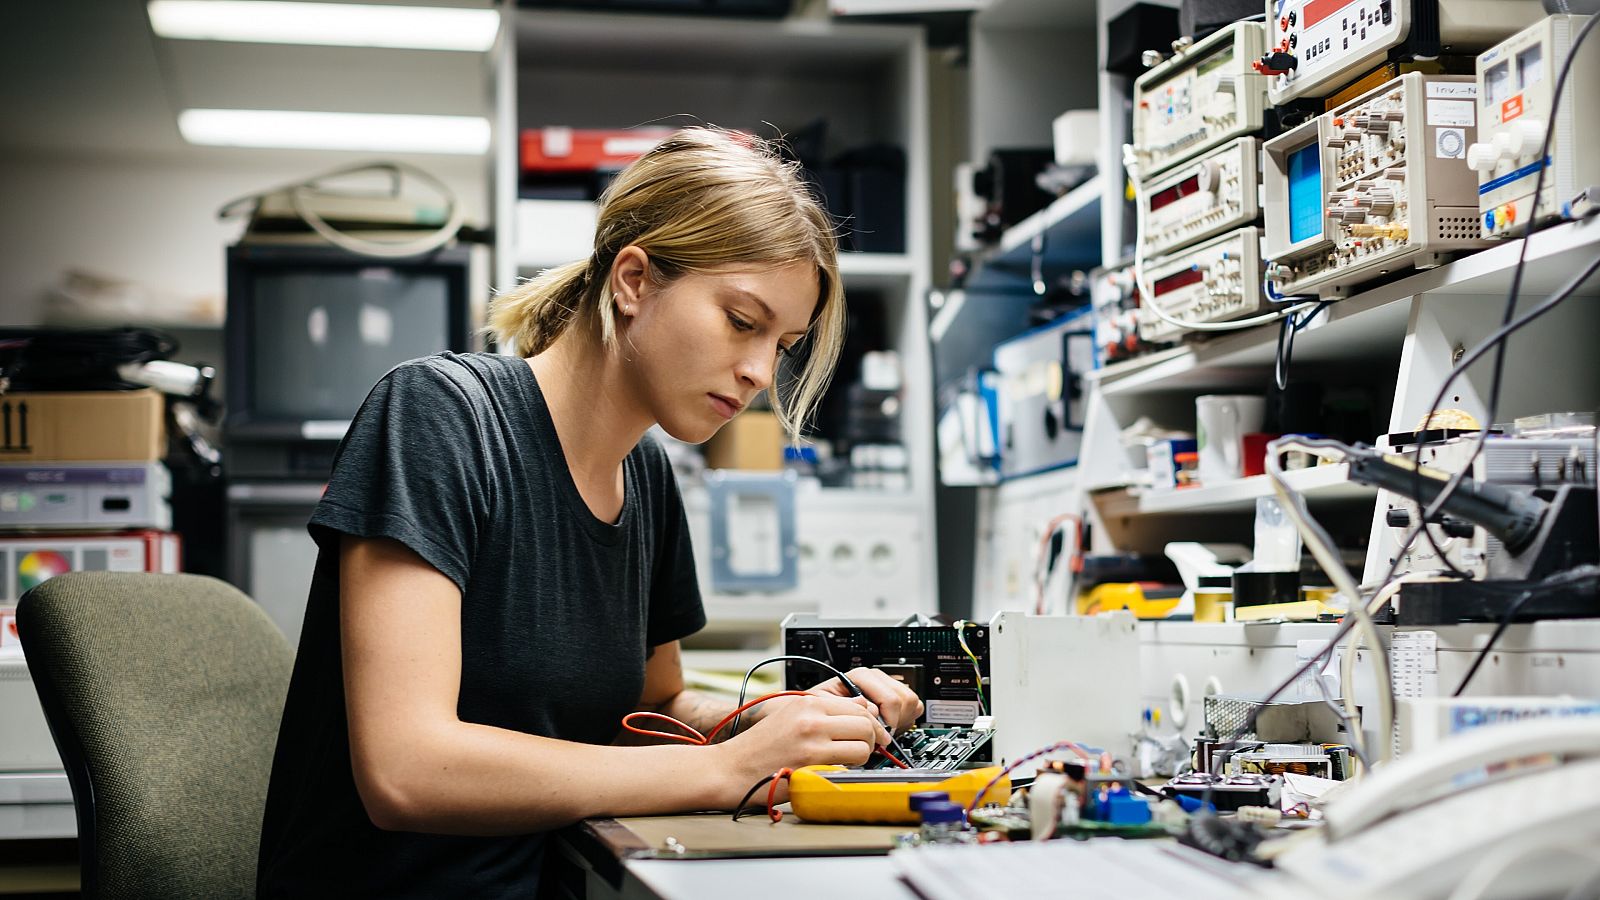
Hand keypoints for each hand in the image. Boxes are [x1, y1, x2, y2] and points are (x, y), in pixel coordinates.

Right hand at [716, 693, 889, 804]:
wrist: (729, 769)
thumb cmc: (758, 747)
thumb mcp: (790, 716)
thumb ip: (825, 712)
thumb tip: (862, 708)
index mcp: (808, 702)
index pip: (859, 706)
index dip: (869, 723)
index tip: (868, 735)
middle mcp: (812, 718)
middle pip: (866, 724)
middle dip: (870, 739)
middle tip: (862, 750)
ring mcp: (812, 742)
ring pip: (863, 746)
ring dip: (861, 757)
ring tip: (846, 762)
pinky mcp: (812, 766)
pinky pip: (849, 766)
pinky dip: (848, 771)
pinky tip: (834, 772)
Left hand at [805, 667, 923, 733]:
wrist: (824, 711)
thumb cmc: (823, 708)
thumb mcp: (825, 705)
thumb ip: (845, 705)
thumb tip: (869, 709)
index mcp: (861, 676)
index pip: (890, 699)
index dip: (887, 721)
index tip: (880, 736)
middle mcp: (876, 678)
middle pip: (904, 698)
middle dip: (894, 720)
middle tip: (881, 733)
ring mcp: (887, 685)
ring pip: (911, 701)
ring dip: (900, 718)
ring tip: (884, 728)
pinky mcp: (895, 695)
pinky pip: (914, 705)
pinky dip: (905, 717)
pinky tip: (889, 724)